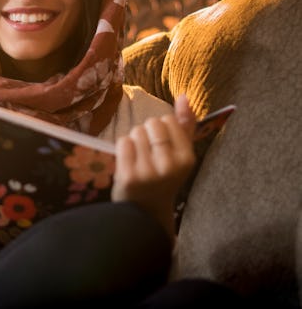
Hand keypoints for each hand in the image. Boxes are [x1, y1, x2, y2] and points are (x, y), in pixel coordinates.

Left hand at [112, 94, 196, 239]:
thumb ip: (184, 125)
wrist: (145, 211)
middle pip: (151, 123)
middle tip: (147, 153)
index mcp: (187, 158)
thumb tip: (183, 96)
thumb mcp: (179, 155)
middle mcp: (170, 165)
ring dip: (133, 141)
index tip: (160, 145)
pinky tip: (127, 162)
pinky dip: (122, 148)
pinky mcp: (128, 176)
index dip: (160, 128)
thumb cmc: (162, 177)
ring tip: (138, 159)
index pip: (168, 120)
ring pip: (135, 132)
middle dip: (145, 132)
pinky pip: (122, 142)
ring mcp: (148, 171)